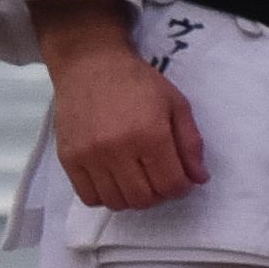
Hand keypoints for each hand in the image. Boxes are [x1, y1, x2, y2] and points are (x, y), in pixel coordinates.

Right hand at [34, 1, 208, 211]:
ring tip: (137, 178)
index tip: (180, 178)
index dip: (181, 187)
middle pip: (144, 199)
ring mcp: (89, 156)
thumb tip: (200, 179)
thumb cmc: (138, 82)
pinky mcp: (68, 159)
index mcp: (150, 135)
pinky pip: (88, 197)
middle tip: (159, 177)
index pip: (171, 185)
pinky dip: (105, 196)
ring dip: (132, 197)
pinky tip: (113, 179)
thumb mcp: (176, 105)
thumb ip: (191, 144)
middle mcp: (117, 150)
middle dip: (159, 194)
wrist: (90, 65)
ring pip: (116, 202)